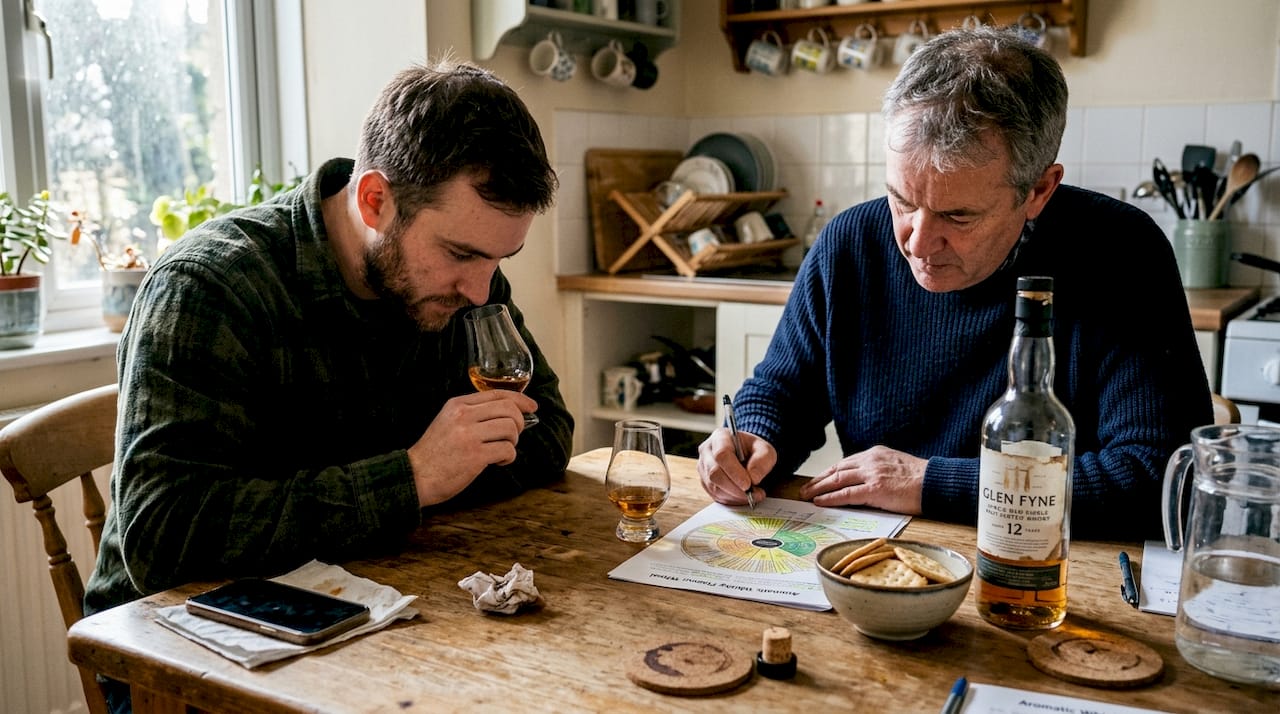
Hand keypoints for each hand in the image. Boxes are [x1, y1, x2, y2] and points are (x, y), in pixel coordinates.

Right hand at [407, 390, 536, 506]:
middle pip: (509, 409)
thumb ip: (472, 415)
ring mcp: (469, 435)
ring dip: (513, 442)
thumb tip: (508, 415)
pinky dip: (508, 457)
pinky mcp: (475, 455)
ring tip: (501, 451)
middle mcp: (464, 416)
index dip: (520, 399)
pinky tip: (497, 462)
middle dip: (520, 423)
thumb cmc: (434, 453)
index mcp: (458, 405)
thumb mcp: (447, 422)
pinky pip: (507, 450)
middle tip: (513, 436)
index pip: (497, 394)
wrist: (414, 476)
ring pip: (511, 429)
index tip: (532, 407)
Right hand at [696, 427, 775, 505]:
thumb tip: (753, 478)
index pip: (721, 454)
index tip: (748, 484)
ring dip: (734, 495)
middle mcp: (707, 451)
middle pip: (714, 473)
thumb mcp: (765, 450)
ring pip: (714, 487)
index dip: (734, 471)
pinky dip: (731, 499)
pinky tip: (742, 497)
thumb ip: (762, 460)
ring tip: (752, 495)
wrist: (747, 456)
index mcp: (720, 437)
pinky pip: (715, 495)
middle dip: (735, 488)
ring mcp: (703, 468)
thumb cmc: (754, 451)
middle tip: (753, 494)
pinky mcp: (705, 482)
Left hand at [798, 445, 924, 514]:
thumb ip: (878, 470)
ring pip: (838, 480)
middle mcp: (871, 460)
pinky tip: (820, 501)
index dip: (829, 473)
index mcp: (876, 453)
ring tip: (807, 496)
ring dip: (819, 488)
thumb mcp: (896, 465)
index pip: (846, 462)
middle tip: (805, 489)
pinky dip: (831, 498)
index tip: (819, 480)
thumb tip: (863, 483)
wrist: (937, 483)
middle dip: (819, 480)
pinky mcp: (876, 489)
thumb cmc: (922, 479)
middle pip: (837, 469)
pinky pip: (847, 494)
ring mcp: (872, 474)